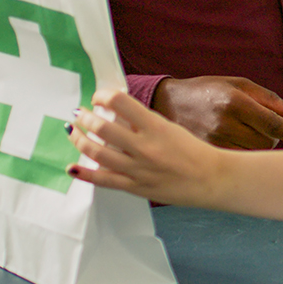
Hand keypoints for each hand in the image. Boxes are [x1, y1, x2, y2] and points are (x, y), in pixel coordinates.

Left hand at [68, 89, 220, 206]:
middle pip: (102, 128)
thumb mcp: (170, 128)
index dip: (103, 96)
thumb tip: (115, 114)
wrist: (210, 179)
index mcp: (156, 127)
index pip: (121, 102)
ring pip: (97, 153)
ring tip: (73, 132)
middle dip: (85, 118)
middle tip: (80, 113)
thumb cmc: (192, 151)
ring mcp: (138, 169)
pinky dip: (84, 173)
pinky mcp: (135, 187)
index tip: (99, 97)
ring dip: (79, 140)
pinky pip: (103, 180)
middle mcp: (144, 147)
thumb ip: (143, 122)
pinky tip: (72, 167)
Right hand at [151, 75, 282, 149]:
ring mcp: (214, 140)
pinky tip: (238, 144)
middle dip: (274, 139)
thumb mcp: (238, 84)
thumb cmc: (208, 91)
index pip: (273, 123)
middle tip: (269, 132)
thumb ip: (268, 98)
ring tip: (250, 135)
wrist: (168, 103)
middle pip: (265, 142)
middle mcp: (225, 122)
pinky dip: (243, 155)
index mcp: (235, 101)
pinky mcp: (206, 152)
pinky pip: (235, 160)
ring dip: (259, 148)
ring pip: (252, 155)